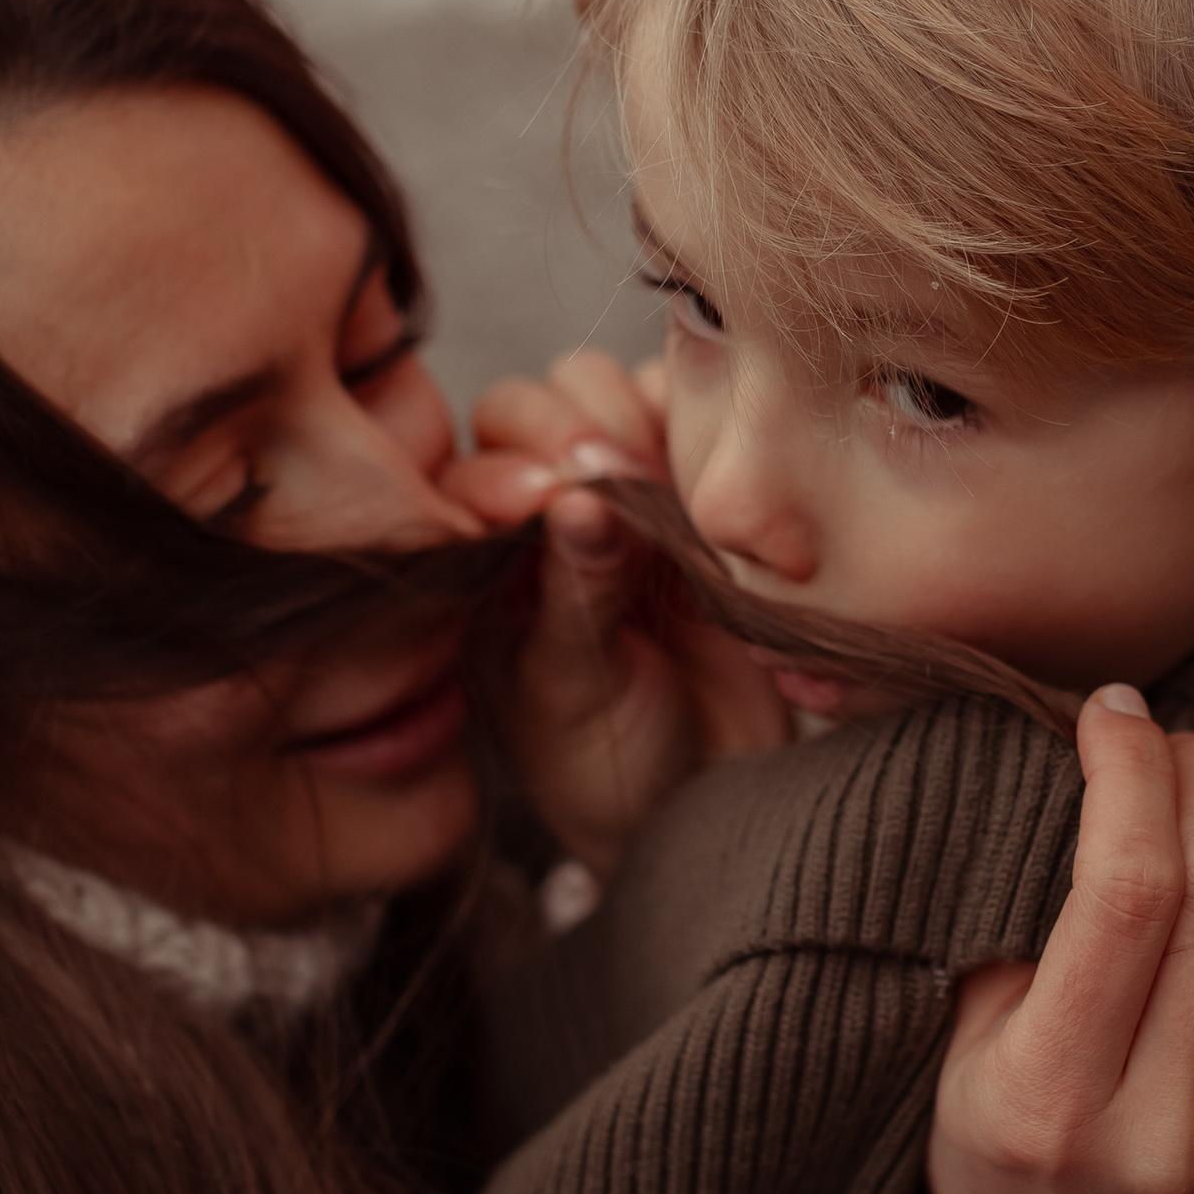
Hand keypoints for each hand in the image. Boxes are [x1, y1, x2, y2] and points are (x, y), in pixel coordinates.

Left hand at [445, 356, 789, 874]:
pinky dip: (702, 422)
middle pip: (532, 406)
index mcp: (481, 565)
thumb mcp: (580, 693)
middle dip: (575, 429)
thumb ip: (579, 593)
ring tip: (675, 488)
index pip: (474, 467)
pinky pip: (686, 414)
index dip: (515, 462)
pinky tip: (718, 477)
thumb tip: (579, 495)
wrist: (718, 801)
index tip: (553, 494)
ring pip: (605, 392)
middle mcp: (540, 514)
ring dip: (637, 419)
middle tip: (624, 475)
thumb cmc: (618, 771)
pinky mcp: (692, 486)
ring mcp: (618, 493)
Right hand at [911, 687, 1193, 1193]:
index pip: (1123, 892)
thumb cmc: (997, 1168)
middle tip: (1158, 735)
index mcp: (1055, 1099)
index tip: (1107, 712)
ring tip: (1185, 825)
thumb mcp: (957, 1061)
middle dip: (1192, 772)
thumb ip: (1010, 932)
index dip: (1126, 774)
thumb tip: (1074, 778)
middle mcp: (1168, 1120)